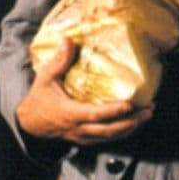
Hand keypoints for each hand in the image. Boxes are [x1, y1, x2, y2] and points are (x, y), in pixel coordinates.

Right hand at [14, 38, 152, 144]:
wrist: (29, 123)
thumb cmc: (39, 98)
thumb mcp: (45, 78)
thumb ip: (59, 60)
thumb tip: (68, 39)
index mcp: (69, 113)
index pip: (94, 114)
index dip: (112, 111)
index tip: (129, 105)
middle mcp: (77, 128)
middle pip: (108, 130)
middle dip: (131, 121)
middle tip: (148, 109)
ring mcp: (82, 136)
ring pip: (110, 137)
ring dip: (130, 127)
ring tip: (147, 114)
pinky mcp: (85, 139)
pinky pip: (106, 139)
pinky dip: (122, 132)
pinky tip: (134, 123)